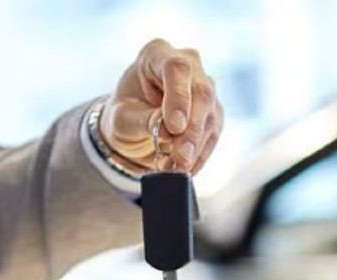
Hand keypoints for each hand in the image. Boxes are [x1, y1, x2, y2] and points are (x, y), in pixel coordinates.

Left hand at [100, 39, 223, 174]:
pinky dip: (201, 153)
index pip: (176, 68)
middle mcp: (187, 63)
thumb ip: (144, 120)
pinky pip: (214, 132)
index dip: (179, 97)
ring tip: (177, 168)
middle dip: (191, 130)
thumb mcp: (123, 118)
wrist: (134, 126)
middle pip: (201, 92)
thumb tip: (169, 132)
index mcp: (156, 54)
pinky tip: (187, 168)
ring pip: (211, 115)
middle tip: (180, 158)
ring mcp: (204, 85)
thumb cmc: (124, 114)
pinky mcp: (213, 110)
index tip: (174, 127)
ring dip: (195, 146)